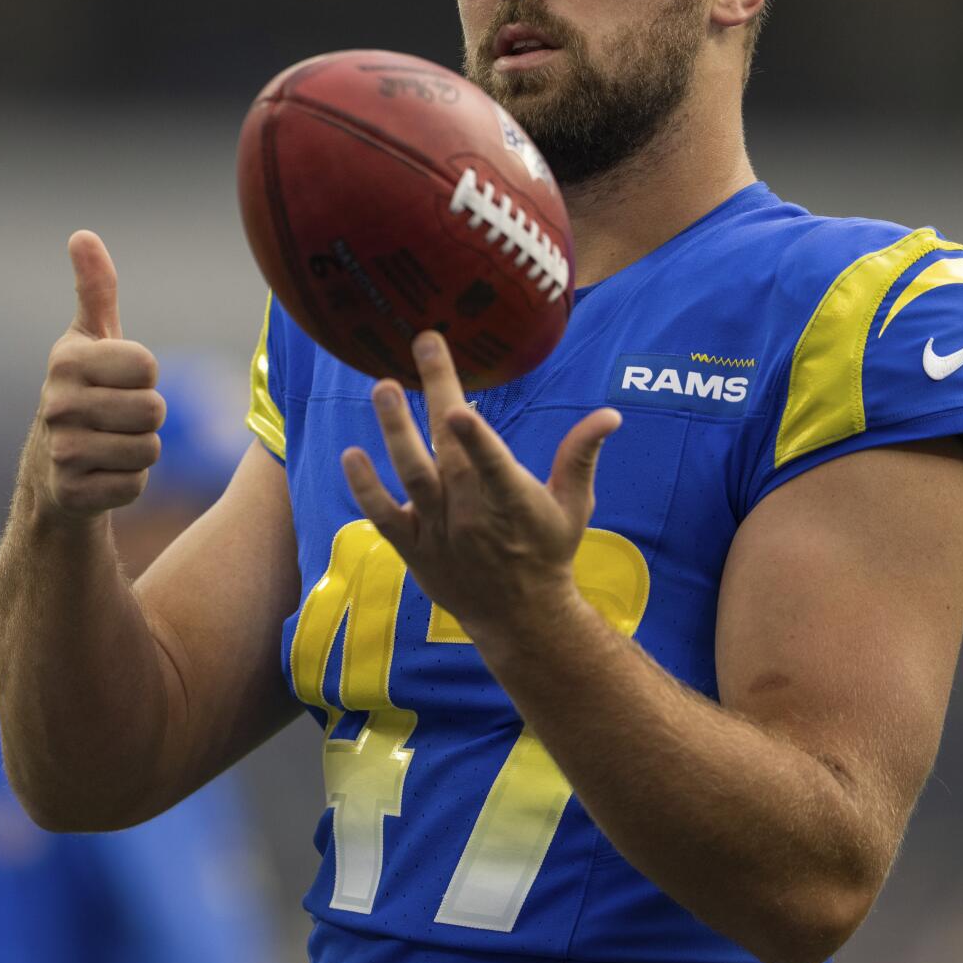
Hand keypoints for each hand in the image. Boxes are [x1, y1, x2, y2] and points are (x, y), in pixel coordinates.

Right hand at [31, 230, 164, 519]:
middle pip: (154, 409)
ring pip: (150, 449)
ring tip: (111, 444)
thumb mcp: (90, 339)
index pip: (147, 364)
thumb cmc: (85, 391)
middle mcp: (57, 404)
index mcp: (66, 361)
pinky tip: (103, 475)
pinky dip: (128, 483)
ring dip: (141, 450)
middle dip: (147, 416)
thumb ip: (95, 290)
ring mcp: (61, 451)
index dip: (144, 375)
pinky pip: (135, 485)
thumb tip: (83, 235)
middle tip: (117, 418)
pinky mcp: (72, 494)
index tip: (119, 380)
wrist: (51, 470)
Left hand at [340, 331, 620, 640]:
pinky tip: (352, 454)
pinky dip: (366, 488)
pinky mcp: (414, 546)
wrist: (518, 618)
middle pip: (449, 448)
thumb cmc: (548, 552)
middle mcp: (473, 513)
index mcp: (513, 501)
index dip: (476, 439)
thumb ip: (581, 456)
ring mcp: (440, 530)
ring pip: (413, 474)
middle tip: (425, 344)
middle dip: (438, 391)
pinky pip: (384, 516)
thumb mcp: (573, 506)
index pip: (494, 465)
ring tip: (384, 388)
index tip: (460, 408)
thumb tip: (610, 414)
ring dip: (396, 430)